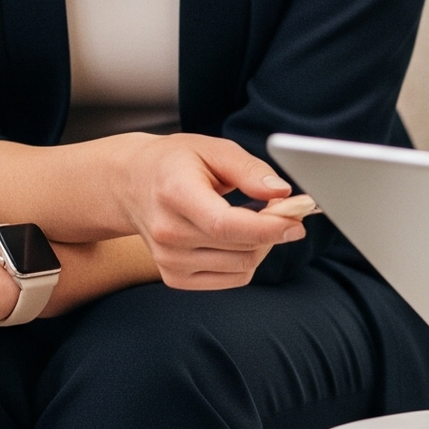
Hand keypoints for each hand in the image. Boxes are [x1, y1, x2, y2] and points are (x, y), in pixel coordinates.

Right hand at [102, 133, 315, 288]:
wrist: (131, 184)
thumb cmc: (176, 162)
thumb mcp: (214, 149)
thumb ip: (249, 170)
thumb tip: (282, 193)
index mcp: (175, 193)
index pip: (225, 225)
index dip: (267, 227)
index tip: (297, 220)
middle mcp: (168, 232)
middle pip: (240, 247)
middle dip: (273, 230)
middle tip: (282, 208)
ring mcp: (168, 260)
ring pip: (242, 266)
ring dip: (262, 244)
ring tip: (253, 217)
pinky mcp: (174, 277)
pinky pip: (232, 279)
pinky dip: (247, 260)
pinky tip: (238, 236)